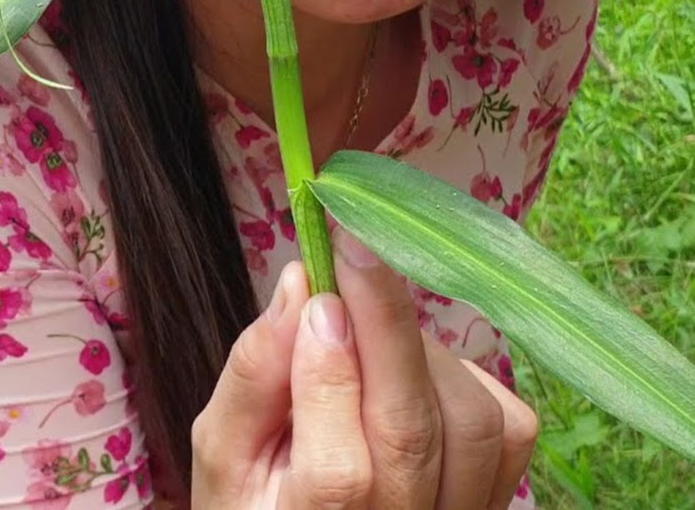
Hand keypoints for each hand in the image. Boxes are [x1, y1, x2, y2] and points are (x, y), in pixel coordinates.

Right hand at [191, 229, 537, 507]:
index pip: (338, 472)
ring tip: (371, 329)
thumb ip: (254, 373)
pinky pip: (508, 426)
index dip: (330, 374)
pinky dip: (464, 375)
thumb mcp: (223, 446)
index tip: (316, 289)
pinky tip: (415, 368)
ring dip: (419, 349)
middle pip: (410, 433)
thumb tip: (299, 283)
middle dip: (384, 321)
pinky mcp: (496, 498)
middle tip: (354, 246)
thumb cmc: (258, 492)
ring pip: (468, 422)